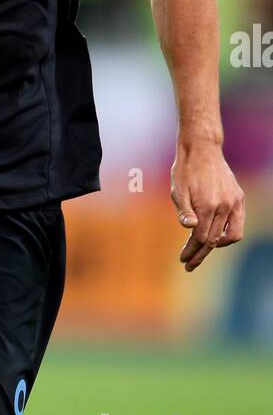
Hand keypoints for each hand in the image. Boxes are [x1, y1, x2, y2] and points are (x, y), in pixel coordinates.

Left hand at [170, 140, 244, 271]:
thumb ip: (184, 211)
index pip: (201, 238)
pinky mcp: (238, 197)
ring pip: (231, 235)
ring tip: (202, 251)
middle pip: (214, 240)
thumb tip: (189, 228)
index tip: (183, 260)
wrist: (202, 149)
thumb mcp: (177, 190)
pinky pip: (237, 223)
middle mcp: (224, 205)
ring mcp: (234, 202)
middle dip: (200, 254)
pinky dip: (227, 233)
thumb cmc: (185, 170)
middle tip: (189, 265)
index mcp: (207, 205)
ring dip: (216, 246)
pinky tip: (215, 237)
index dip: (191, 251)